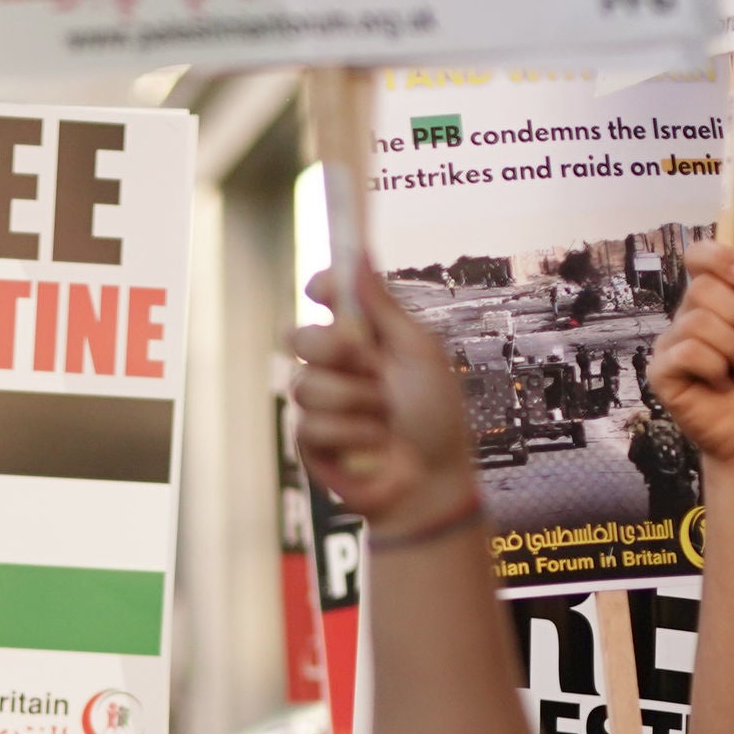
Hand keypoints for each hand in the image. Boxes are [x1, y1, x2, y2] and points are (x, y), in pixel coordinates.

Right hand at [291, 270, 482, 541]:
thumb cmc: (435, 417)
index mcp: (365, 338)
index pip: (325, 299)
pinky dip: (349, 433)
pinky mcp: (310, 440)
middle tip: (369, 365)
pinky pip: (309, 423)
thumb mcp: (418, 352)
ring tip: (384, 419)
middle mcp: (336, 366)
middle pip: (298, 336)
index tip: (323, 289)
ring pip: (305, 383)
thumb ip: (385, 306)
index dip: (320, 288)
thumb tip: (361, 253)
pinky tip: (371, 444)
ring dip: (353, 402)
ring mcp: (320, 403)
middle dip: (331, 349)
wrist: (429, 480)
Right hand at [648, 240, 733, 471]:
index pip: (700, 258)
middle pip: (703, 288)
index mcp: (716, 302)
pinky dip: (715, 369)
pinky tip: (719, 384)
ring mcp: (672, 345)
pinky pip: (688, 352)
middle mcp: (689, 318)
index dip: (719, 259)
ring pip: (699, 322)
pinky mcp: (661, 372)